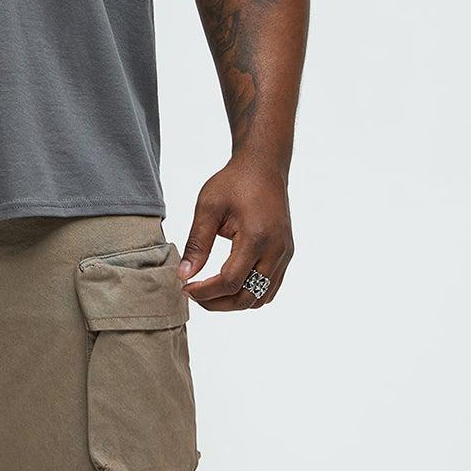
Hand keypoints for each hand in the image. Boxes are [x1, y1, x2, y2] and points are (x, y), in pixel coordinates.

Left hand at [178, 157, 293, 310]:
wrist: (263, 167)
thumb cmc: (234, 182)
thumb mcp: (208, 208)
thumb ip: (197, 244)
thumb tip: (184, 276)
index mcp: (257, 237)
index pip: (230, 281)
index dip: (205, 291)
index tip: (185, 288)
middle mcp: (276, 250)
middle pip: (247, 297)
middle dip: (218, 303)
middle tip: (194, 295)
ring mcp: (284, 254)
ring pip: (261, 298)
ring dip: (234, 301)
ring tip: (209, 292)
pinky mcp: (286, 254)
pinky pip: (270, 287)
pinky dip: (249, 293)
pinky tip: (228, 284)